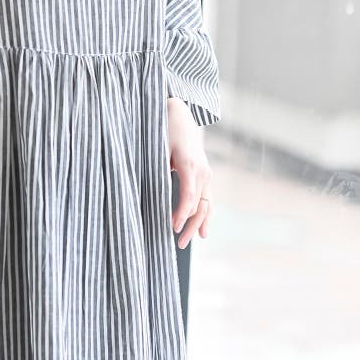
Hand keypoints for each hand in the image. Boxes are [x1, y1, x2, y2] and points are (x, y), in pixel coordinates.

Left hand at [167, 98, 213, 249]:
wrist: (180, 115)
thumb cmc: (164, 131)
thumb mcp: (158, 147)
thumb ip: (158, 168)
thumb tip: (152, 191)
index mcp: (189, 164)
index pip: (189, 195)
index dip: (182, 213)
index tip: (173, 227)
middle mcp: (202, 171)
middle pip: (200, 205)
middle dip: (190, 226)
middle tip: (178, 243)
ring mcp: (207, 174)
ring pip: (206, 205)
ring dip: (199, 224)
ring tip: (187, 241)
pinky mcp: (206, 175)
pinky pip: (207, 199)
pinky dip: (205, 215)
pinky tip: (202, 230)